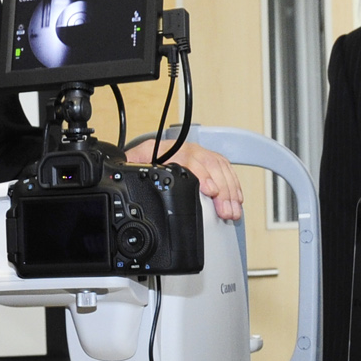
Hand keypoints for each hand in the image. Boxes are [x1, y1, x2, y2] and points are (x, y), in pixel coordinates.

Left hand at [126, 139, 243, 219]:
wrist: (152, 149)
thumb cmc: (145, 157)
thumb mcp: (135, 161)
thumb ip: (131, 166)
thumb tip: (124, 170)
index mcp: (170, 150)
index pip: (190, 160)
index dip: (203, 176)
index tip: (211, 191)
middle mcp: (189, 150)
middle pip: (211, 168)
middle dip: (222, 191)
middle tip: (225, 211)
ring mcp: (202, 154)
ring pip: (222, 170)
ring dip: (230, 192)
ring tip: (233, 211)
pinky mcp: (211, 160)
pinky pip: (227, 170)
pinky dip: (234, 185)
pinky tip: (237, 199)